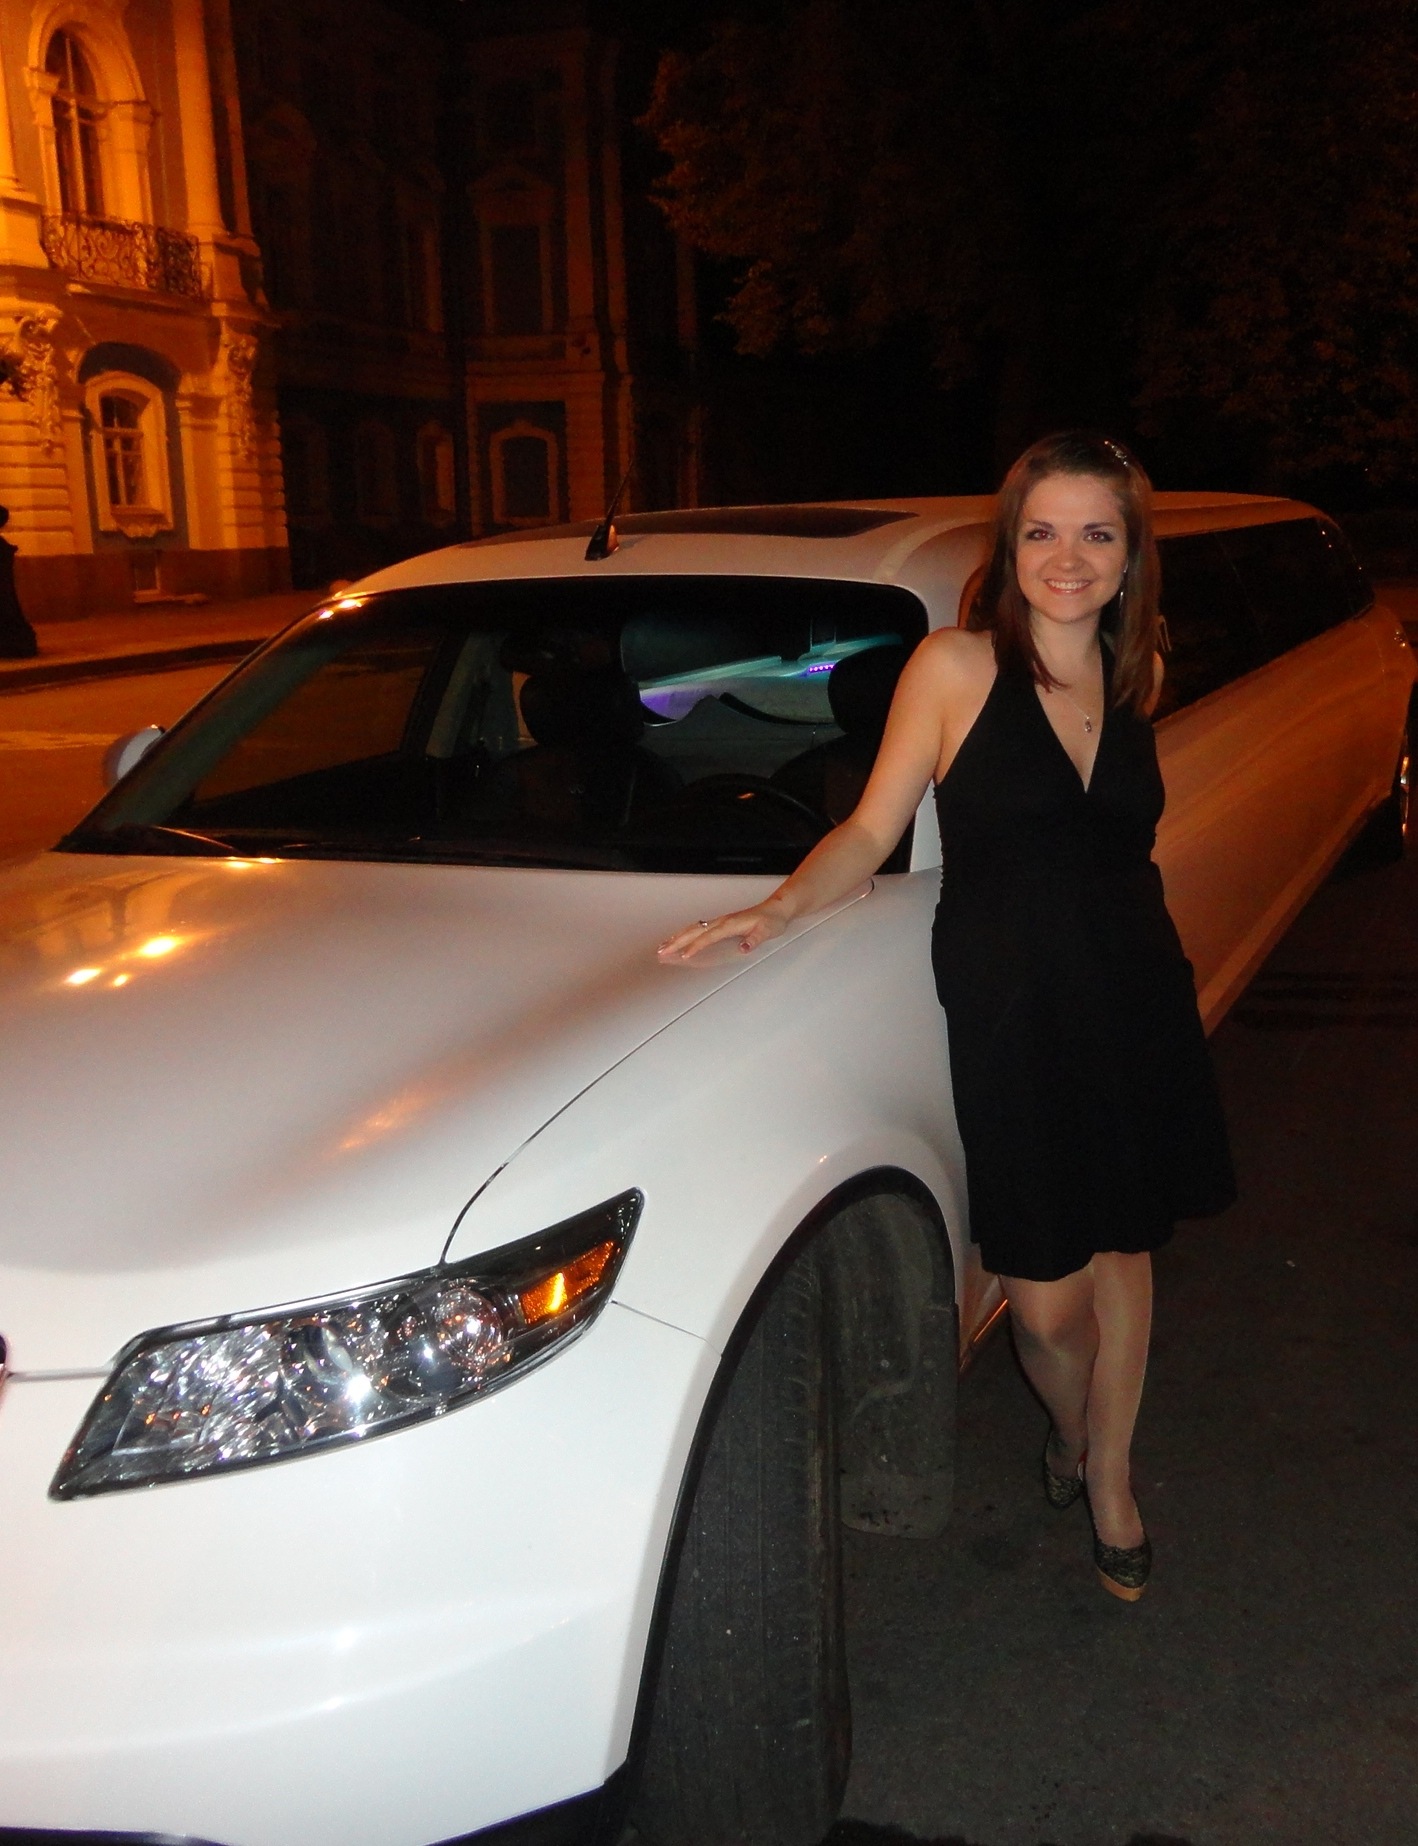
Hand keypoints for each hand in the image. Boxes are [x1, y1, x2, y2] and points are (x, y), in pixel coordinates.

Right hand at [658, 902, 789, 961]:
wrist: (776, 909)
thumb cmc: (771, 921)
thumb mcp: (767, 931)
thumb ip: (754, 940)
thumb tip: (743, 948)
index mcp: (730, 924)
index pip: (708, 937)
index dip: (696, 946)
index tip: (684, 955)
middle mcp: (721, 921)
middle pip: (694, 932)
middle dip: (677, 941)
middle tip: (662, 951)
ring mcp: (719, 921)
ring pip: (692, 929)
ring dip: (677, 937)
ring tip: (663, 946)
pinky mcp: (720, 923)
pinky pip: (697, 928)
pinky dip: (684, 933)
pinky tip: (678, 938)